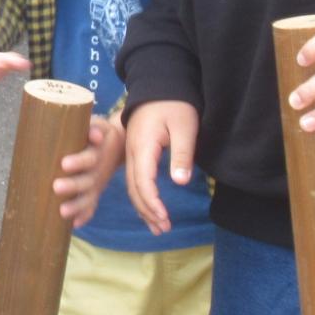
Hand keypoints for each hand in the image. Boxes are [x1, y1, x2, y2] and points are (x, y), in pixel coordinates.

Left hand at [54, 112, 123, 226]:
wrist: (118, 143)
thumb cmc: (97, 131)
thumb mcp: (99, 124)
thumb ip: (93, 126)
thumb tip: (94, 134)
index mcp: (98, 152)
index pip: (89, 157)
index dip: (79, 161)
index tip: (64, 163)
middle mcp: (98, 171)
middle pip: (86, 180)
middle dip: (72, 185)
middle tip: (56, 186)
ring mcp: (97, 183)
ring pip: (88, 197)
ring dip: (76, 205)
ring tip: (62, 211)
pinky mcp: (95, 192)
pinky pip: (91, 206)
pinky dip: (84, 215)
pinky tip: (74, 225)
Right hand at [124, 100, 198, 235]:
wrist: (158, 85)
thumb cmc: (174, 104)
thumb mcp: (184, 126)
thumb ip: (182, 154)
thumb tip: (180, 182)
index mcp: (143, 146)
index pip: (143, 181)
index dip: (153, 202)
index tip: (165, 218)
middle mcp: (132, 152)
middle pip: (134, 188)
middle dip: (148, 211)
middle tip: (164, 228)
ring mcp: (131, 153)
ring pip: (132, 186)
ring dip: (144, 208)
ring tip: (158, 227)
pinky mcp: (134, 153)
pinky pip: (134, 180)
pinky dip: (141, 197)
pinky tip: (149, 210)